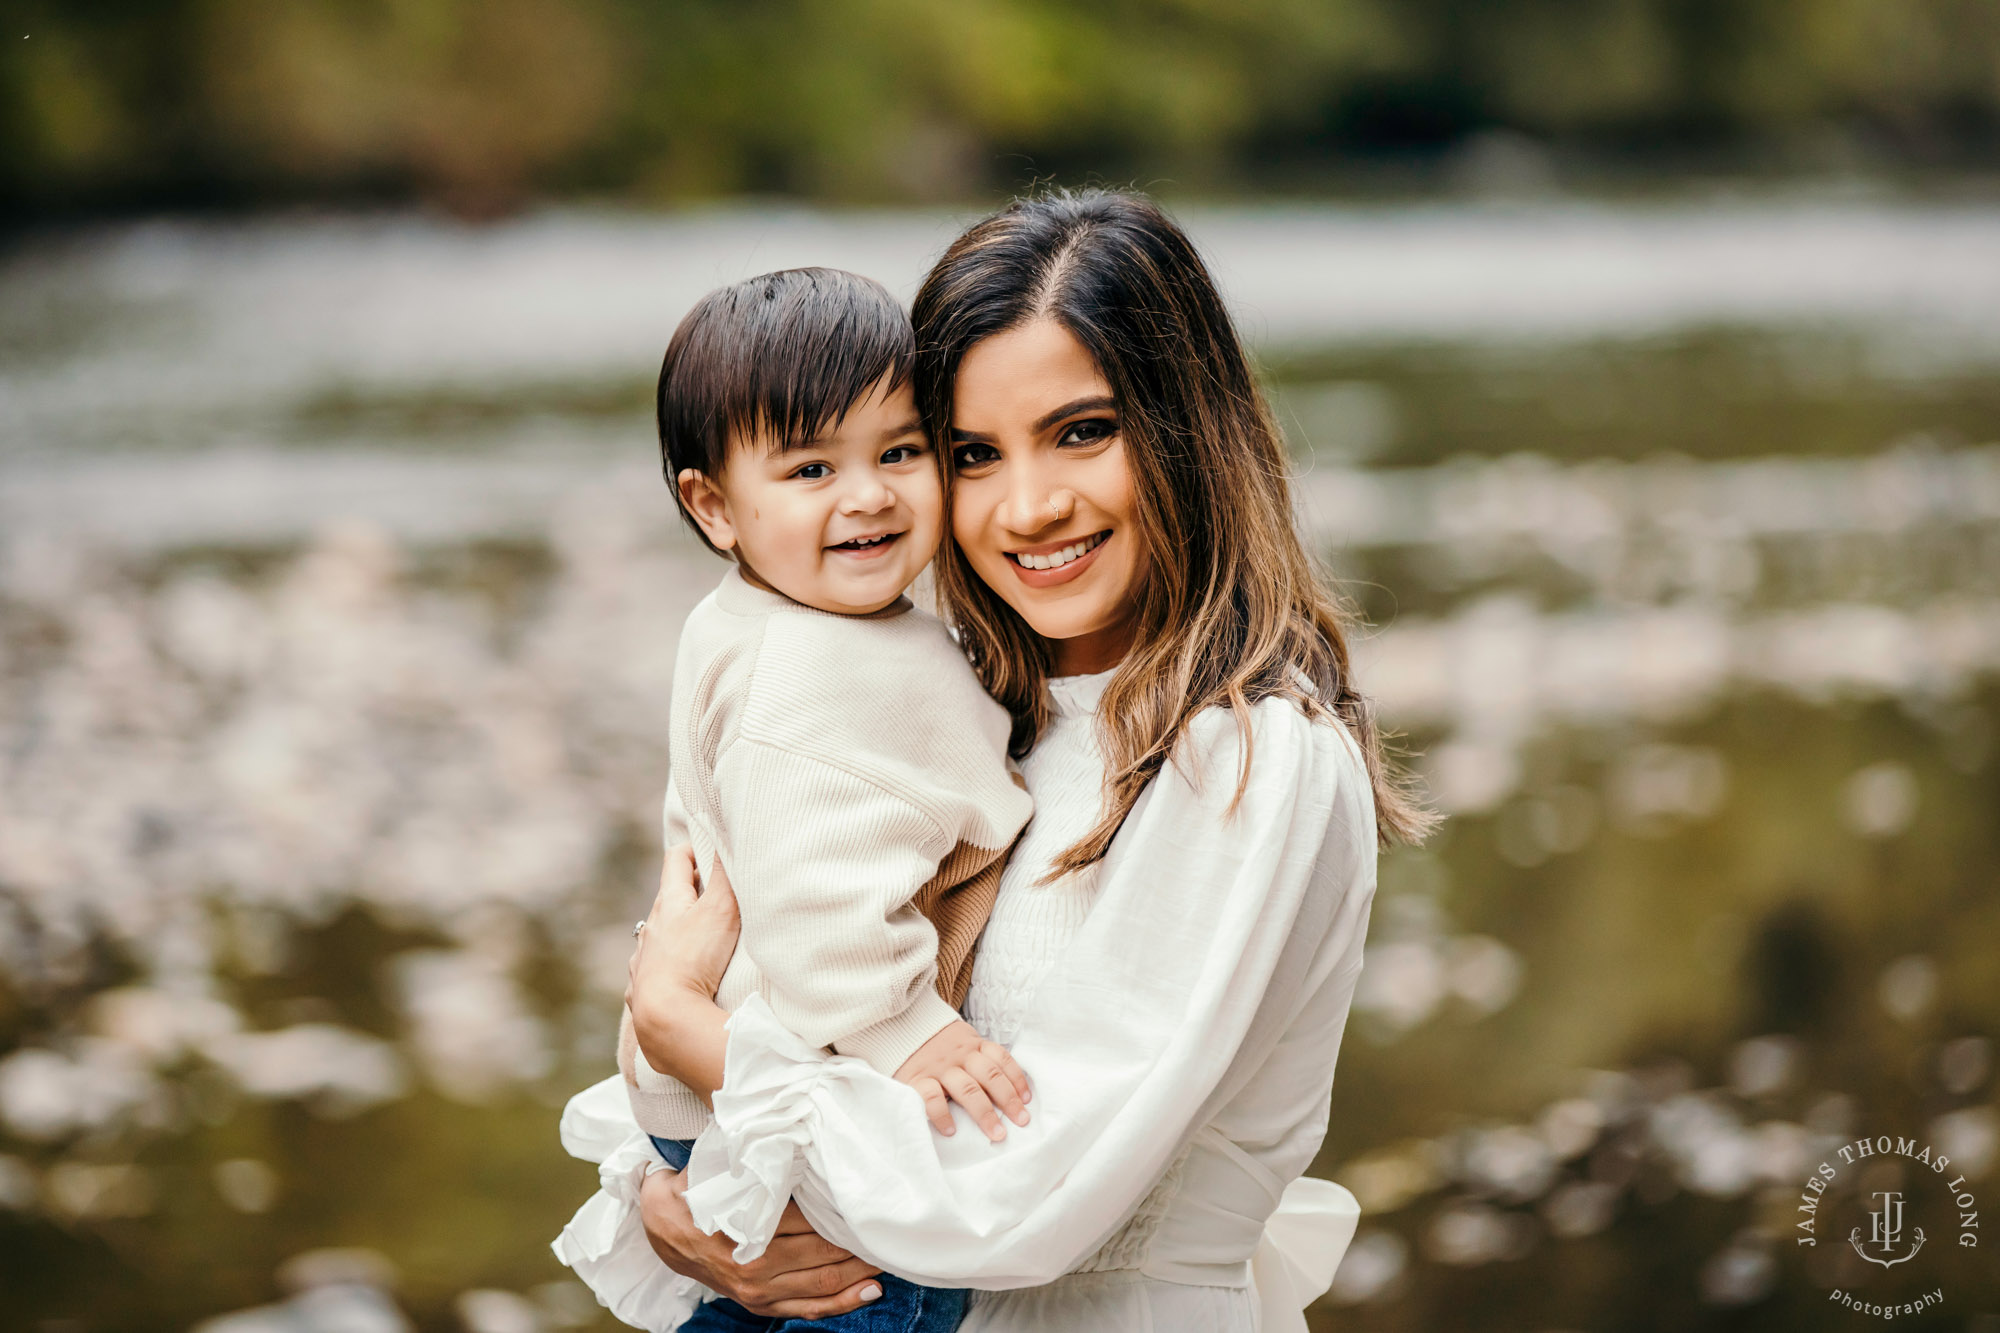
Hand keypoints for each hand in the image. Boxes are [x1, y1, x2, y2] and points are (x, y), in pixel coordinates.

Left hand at [627, 846, 739, 1019]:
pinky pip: (655, 970)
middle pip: (669, 899)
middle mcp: (650, 927)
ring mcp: (643, 958)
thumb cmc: (694, 958)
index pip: (677, 859)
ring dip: (680, 932)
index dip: (695, 849)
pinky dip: (669, 966)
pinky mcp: (642, 988)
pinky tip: (683, 978)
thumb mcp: (720, 909)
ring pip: (661, 935)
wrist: (665, 1015)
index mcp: (668, 902)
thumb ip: (725, 874)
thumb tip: (726, 836)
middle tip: (719, 896)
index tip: (713, 852)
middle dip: (692, 893)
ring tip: (705, 942)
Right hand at [640, 1167, 883, 1319]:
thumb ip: (747, 1160)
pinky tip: (871, 1290)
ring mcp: (759, 1293)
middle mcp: (754, 1269)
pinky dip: (843, 1302)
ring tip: (890, 1253)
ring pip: (822, 1284)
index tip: (867, 1197)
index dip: (840, 1210)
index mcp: (744, 1232)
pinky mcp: (763, 1306)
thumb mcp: (711, 1171)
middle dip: (858, 1241)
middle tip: (889, 1224)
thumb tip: (785, 1132)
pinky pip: (810, 1309)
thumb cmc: (692, 1195)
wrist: (661, 1234)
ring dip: (859, 1270)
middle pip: (821, 1253)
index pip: (806, 1221)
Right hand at [894, 1018, 1030, 1141]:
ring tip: (996, 1133)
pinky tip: (951, 1131)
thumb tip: (1007, 1088)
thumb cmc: (935, 1042)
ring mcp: (939, 1067)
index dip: (1017, 1079)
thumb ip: (978, 1057)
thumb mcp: (961, 1040)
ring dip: (984, 1113)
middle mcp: (960, 1055)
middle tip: (1021, 1121)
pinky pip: (931, 1097)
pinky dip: (942, 1114)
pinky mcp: (916, 1079)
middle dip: (1008, 1100)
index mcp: (973, 1045)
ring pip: (967, 1088)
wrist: (896, 1024)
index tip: (1027, 1101)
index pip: (1001, 1059)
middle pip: (990, 1077)